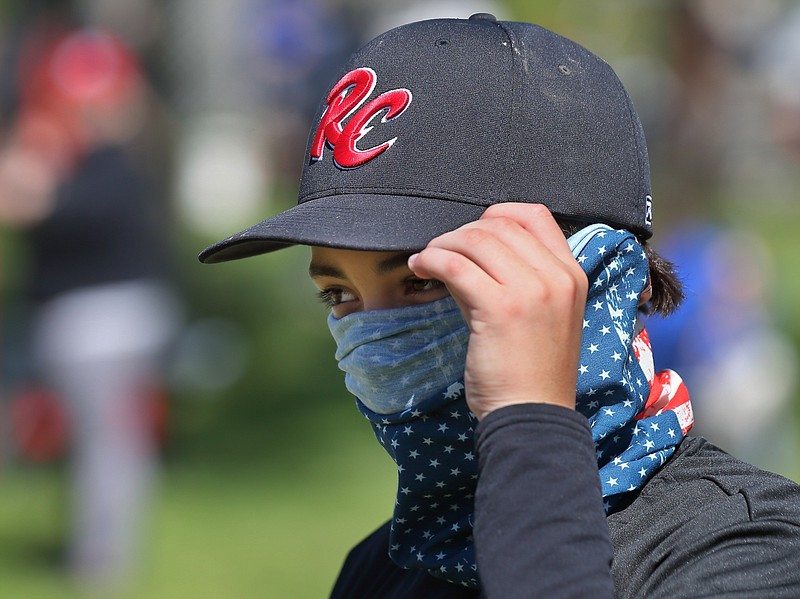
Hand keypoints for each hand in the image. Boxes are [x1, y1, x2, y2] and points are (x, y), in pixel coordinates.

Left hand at [408, 204, 587, 419]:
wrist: (531, 416)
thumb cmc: (531, 373)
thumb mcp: (536, 316)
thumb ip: (508, 279)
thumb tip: (463, 253)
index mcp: (571, 276)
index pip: (536, 217)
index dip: (498, 214)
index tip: (473, 230)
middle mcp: (556, 278)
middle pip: (500, 225)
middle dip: (462, 232)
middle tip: (441, 250)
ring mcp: (531, 291)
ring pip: (476, 239)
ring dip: (442, 244)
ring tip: (427, 259)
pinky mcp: (500, 308)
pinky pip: (456, 265)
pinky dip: (431, 259)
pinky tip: (420, 267)